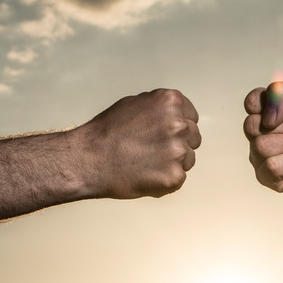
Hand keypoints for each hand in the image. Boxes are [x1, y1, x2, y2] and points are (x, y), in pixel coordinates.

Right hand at [73, 89, 201, 197]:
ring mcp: (178, 151)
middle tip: (153, 150)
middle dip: (178, 144)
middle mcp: (179, 124)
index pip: (192, 116)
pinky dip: (165, 180)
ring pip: (188, 159)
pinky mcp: (174, 176)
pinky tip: (145, 175)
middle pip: (194, 137)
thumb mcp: (136, 104)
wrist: (88, 159)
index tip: (165, 134)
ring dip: (173, 163)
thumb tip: (177, 115)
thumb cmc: (106, 132)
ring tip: (146, 162)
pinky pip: (178, 178)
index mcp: (171, 102)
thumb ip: (161, 109)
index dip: (178, 126)